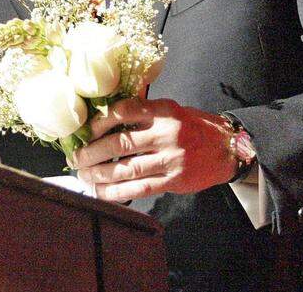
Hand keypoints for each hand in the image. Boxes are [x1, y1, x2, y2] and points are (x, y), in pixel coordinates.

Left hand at [71, 98, 235, 201]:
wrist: (227, 148)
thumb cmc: (190, 127)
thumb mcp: (169, 109)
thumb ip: (141, 112)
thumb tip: (101, 118)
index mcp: (161, 111)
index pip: (123, 111)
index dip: (98, 122)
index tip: (83, 132)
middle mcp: (165, 133)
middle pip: (119, 143)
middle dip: (91, 153)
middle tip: (75, 159)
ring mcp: (170, 159)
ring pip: (126, 168)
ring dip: (99, 174)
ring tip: (84, 176)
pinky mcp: (174, 180)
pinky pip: (139, 188)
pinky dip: (116, 193)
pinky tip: (101, 192)